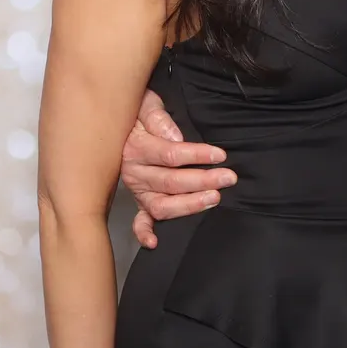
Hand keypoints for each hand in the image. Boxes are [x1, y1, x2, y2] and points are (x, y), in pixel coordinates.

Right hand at [120, 90, 235, 247]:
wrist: (119, 122)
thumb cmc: (138, 113)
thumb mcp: (146, 104)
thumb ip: (158, 118)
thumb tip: (175, 136)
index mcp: (136, 148)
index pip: (170, 155)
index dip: (197, 156)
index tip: (220, 155)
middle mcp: (134, 172)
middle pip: (170, 182)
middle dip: (202, 181)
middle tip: (227, 177)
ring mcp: (137, 189)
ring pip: (161, 205)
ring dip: (188, 205)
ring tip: (213, 199)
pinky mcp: (139, 200)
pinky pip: (139, 221)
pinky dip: (144, 233)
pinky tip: (155, 242)